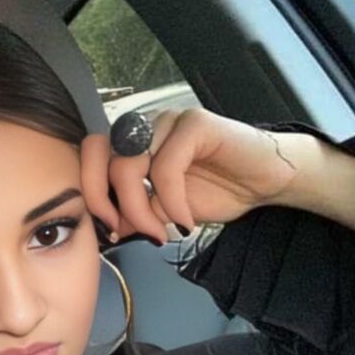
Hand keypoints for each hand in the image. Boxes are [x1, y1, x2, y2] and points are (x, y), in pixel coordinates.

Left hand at [80, 107, 301, 243]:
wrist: (264, 182)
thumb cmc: (218, 190)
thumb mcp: (165, 212)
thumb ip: (136, 213)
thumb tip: (110, 228)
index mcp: (133, 145)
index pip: (90, 157)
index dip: (91, 195)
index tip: (110, 230)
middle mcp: (145, 128)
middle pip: (100, 159)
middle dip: (107, 203)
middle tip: (127, 232)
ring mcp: (168, 121)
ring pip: (128, 165)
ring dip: (140, 210)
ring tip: (162, 232)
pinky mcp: (194, 123)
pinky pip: (165, 167)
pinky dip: (171, 202)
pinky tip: (186, 221)